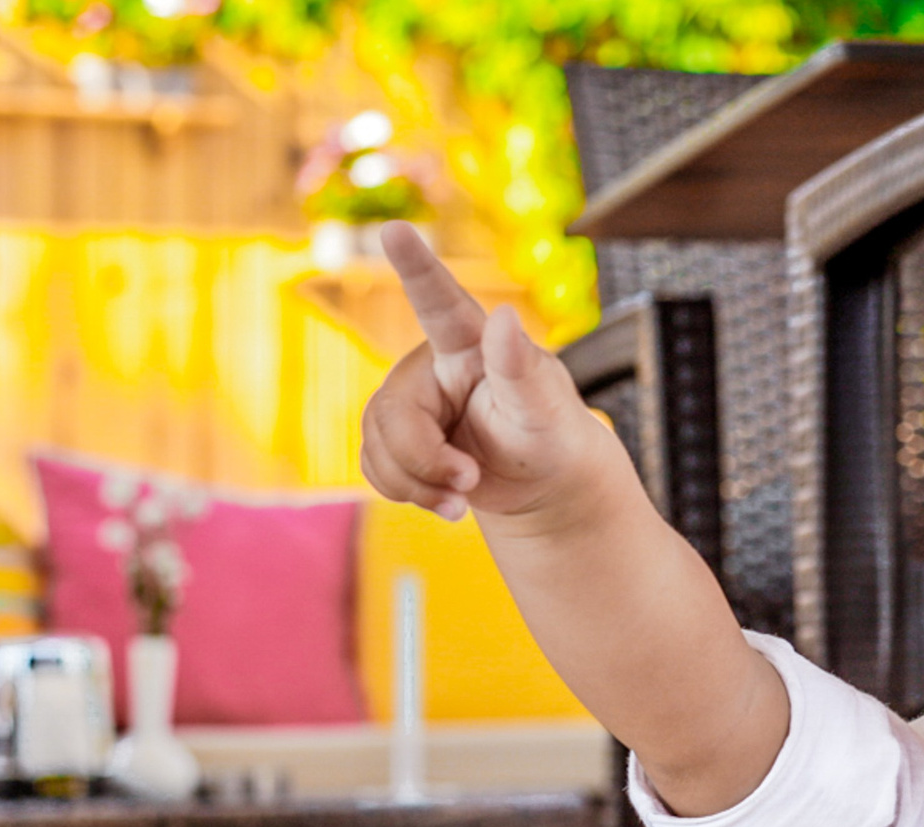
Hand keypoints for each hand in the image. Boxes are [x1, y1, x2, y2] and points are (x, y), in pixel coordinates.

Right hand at [357, 221, 610, 527]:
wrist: (540, 480)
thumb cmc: (550, 435)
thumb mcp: (544, 410)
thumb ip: (522, 368)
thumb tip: (505, 318)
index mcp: (470, 344)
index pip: (439, 301)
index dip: (415, 266)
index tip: (395, 229)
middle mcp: (430, 364)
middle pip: (393, 414)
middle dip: (425, 461)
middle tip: (470, 482)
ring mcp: (408, 400)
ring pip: (377, 445)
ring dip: (417, 485)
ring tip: (464, 495)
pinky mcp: (394, 434)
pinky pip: (372, 467)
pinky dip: (406, 493)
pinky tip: (444, 499)